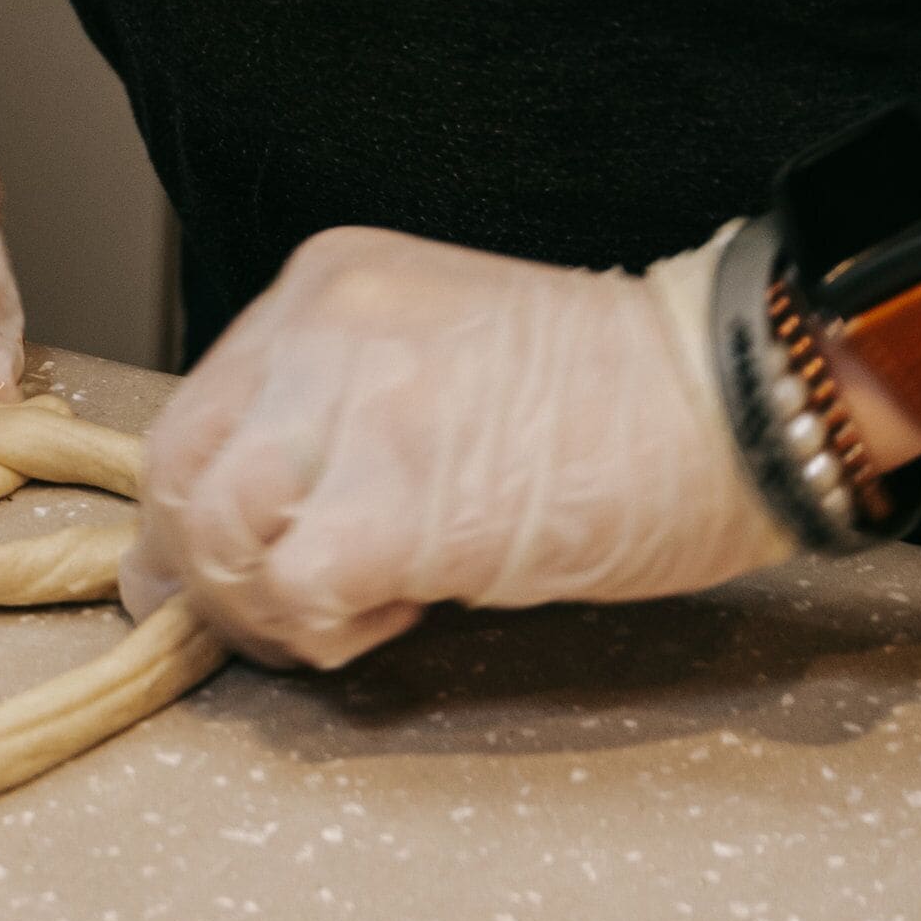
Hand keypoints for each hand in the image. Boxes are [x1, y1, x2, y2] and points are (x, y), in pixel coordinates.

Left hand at [123, 224, 802, 668]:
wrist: (741, 402)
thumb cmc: (609, 404)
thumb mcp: (430, 369)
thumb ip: (322, 426)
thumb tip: (207, 544)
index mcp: (323, 288)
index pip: (195, 415)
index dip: (197, 514)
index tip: (238, 569)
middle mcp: (320, 332)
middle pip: (178, 473)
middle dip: (206, 570)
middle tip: (278, 615)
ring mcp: (357, 411)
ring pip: (217, 535)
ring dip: (263, 608)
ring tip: (347, 616)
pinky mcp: (400, 502)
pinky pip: (293, 591)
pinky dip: (321, 632)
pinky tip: (393, 618)